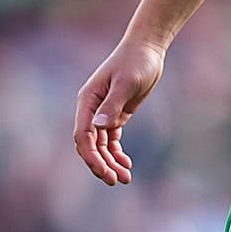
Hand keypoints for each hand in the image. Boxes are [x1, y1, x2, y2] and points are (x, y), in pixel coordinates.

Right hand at [73, 38, 165, 184]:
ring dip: (110, 162)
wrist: (147, 50)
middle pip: (90, 144)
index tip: (105, 172)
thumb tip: (98, 127)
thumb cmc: (135, 62)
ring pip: (101, 145)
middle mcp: (91, 109)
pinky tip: (126, 164)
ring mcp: (102, 113)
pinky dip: (117, 153)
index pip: (83, 135)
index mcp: (87, 101)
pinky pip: (112, 140)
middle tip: (117, 181)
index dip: (91, 156)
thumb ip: (112, 105)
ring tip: (125, 178)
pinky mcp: (115, 115)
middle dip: (101, 164)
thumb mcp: (126, 83)